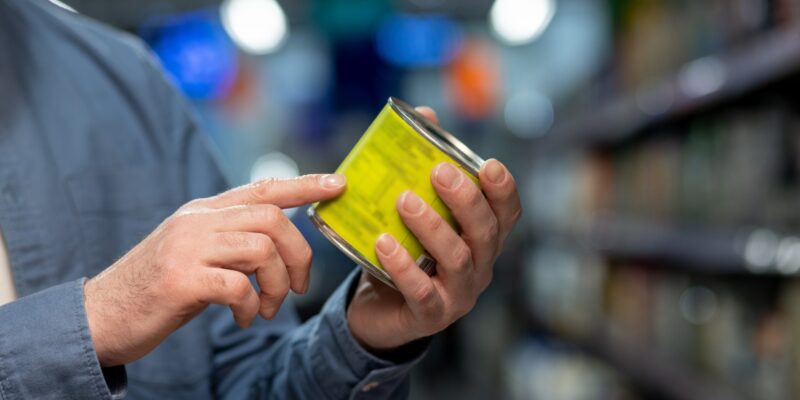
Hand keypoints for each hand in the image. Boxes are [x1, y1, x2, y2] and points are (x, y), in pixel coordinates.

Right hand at [84, 174, 345, 365]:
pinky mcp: (179, 279)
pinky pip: (237, 286)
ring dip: (275, 286)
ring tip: (266, 310)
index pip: (262, 188)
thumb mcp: (197, 252)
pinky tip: (242, 319)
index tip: (338, 184)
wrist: (101, 315)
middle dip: (298, 256)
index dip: (304, 186)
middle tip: (295, 289)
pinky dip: (250, 306)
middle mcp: (196, 222)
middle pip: (271, 220)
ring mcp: (186, 247)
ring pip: (261, 250)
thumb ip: (232, 238)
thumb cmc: (160, 288)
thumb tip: (280, 241)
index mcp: (203, 212)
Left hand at [347, 107, 521, 351]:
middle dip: (465, 200)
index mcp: (482, 238)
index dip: (503, 190)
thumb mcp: (412, 209)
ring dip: (432, 227)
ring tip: (404, 201)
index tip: (487, 165)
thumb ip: (422, 164)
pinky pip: (423, 291)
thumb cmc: (402, 251)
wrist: (377, 309)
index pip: (508, 213)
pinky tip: (383, 243)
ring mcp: (459, 294)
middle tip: (438, 172)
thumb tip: (424, 113)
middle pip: (486, 232)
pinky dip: (403, 266)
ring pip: (457, 259)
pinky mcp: (431, 315)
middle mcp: (480, 265)